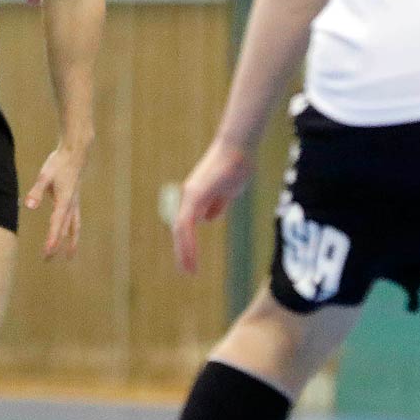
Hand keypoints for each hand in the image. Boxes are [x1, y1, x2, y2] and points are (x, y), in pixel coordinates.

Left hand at [25, 142, 88, 259]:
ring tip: (70, 255)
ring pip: (74, 227)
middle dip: (57, 245)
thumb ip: (37, 191)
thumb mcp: (44, 176)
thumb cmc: (59, 163)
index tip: (47, 253)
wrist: (76, 152)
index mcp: (64, 202)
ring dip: (71, 241)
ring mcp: (74, 203)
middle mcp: (71, 205)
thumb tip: (29, 206)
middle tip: (48, 259)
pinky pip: (75, 219)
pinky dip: (72, 230)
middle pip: (65, 230)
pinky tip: (68, 233)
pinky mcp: (74, 199)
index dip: (52, 240)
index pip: (56, 225)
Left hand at [170, 140, 253, 273]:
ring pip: (181, 228)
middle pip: (181, 229)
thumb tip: (208, 219)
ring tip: (188, 270)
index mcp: (195, 198)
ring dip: (184, 251)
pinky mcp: (195, 195)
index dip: (187, 244)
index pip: (186, 225)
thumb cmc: (236, 165)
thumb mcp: (226, 191)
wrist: (238, 147)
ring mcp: (190, 195)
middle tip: (187, 272)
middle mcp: (188, 197)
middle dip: (183, 252)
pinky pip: (187, 223)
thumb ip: (217, 204)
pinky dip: (188, 241)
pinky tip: (191, 255)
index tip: (191, 262)